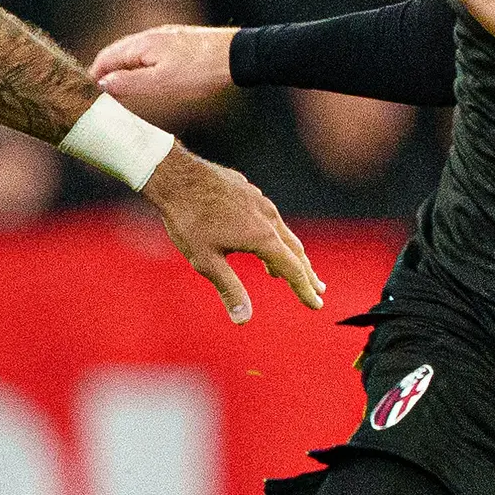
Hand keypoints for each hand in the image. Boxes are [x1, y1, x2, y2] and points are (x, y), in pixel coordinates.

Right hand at [88, 22, 234, 121]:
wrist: (237, 56)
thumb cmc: (200, 72)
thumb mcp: (160, 84)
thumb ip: (128, 84)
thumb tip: (102, 84)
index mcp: (142, 44)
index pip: (106, 58)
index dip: (93, 76)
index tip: (85, 92)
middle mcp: (151, 36)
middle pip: (118, 53)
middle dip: (105, 72)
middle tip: (98, 93)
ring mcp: (166, 37)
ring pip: (134, 52)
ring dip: (122, 69)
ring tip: (119, 89)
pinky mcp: (180, 42)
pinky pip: (149, 52)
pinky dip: (139, 65)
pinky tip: (146, 77)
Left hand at [144, 144, 324, 324]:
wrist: (175, 175)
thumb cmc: (188, 219)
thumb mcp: (206, 261)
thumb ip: (229, 289)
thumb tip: (243, 320)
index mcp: (263, 236)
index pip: (292, 270)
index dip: (305, 290)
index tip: (317, 305)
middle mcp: (268, 217)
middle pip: (295, 250)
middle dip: (306, 273)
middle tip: (318, 290)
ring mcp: (260, 201)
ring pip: (282, 232)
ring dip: (289, 254)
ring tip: (283, 273)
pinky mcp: (248, 191)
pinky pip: (268, 218)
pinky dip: (273, 236)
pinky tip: (260, 240)